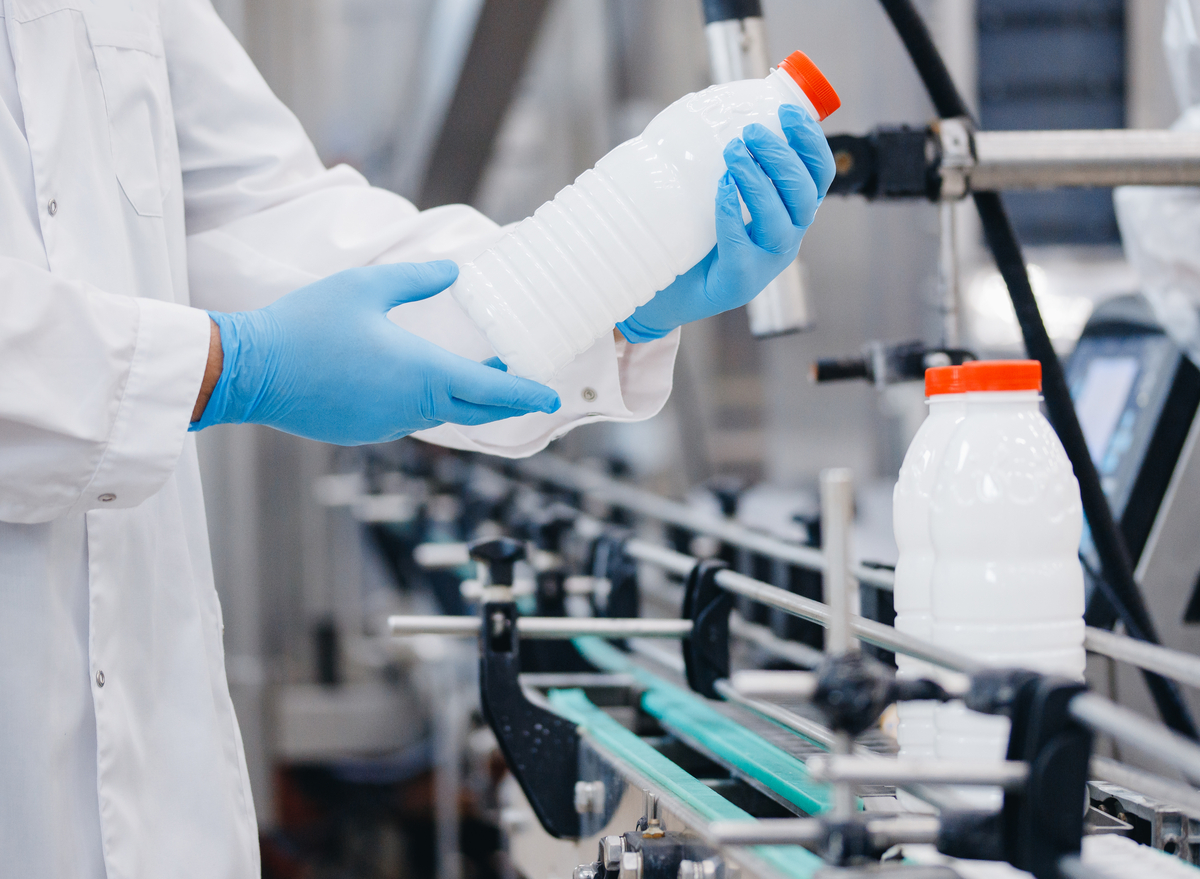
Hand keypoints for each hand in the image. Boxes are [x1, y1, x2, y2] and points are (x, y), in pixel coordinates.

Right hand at [191, 260, 560, 443]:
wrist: (247, 370)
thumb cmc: (305, 324)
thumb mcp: (365, 287)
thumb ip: (415, 279)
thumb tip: (455, 270)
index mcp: (421, 374)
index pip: (490, 391)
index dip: (525, 393)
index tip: (551, 394)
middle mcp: (410, 408)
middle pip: (474, 411)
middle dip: (505, 401)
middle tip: (527, 389)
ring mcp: (386, 426)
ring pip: (439, 415)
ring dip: (462, 399)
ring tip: (477, 377)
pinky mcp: (362, 433)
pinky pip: (407, 419)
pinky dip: (425, 404)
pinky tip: (418, 384)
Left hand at [616, 104, 835, 341]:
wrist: (665, 291)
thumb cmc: (693, 239)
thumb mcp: (716, 194)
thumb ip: (727, 161)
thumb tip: (711, 109)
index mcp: (790, 211)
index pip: (819, 173)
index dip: (810, 141)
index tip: (787, 112)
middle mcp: (786, 237)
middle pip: (805, 194)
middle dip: (781, 157)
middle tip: (749, 133)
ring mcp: (766, 263)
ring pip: (781, 220)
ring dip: (758, 181)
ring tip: (732, 156)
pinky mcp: (739, 282)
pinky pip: (744, 248)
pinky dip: (734, 215)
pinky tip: (722, 191)